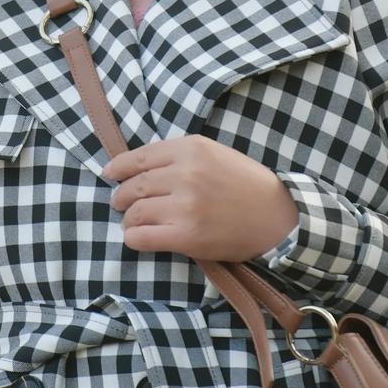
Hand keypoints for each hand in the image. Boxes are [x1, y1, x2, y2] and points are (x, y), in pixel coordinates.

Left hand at [102, 135, 300, 261]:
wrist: (277, 216)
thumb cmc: (246, 184)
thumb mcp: (213, 153)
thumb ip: (178, 156)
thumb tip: (137, 167)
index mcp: (190, 149)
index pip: (138, 158)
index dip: (118, 168)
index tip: (110, 174)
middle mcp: (184, 174)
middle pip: (133, 186)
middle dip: (121, 197)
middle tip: (121, 204)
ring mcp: (185, 206)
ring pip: (134, 213)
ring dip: (129, 220)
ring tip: (134, 223)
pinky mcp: (187, 236)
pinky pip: (142, 237)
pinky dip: (134, 238)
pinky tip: (138, 237)